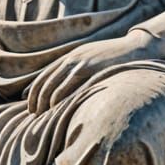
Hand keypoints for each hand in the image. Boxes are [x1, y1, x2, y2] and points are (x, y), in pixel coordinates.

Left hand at [25, 30, 160, 116]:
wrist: (135, 48)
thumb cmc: (113, 59)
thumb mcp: (91, 60)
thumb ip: (76, 71)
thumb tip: (61, 89)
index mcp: (70, 57)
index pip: (43, 76)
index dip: (33, 92)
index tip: (29, 106)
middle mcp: (72, 59)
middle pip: (45, 82)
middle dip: (37, 100)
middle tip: (33, 115)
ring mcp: (81, 64)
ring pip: (55, 87)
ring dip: (46, 103)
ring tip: (43, 116)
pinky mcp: (91, 70)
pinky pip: (71, 87)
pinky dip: (61, 100)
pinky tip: (58, 110)